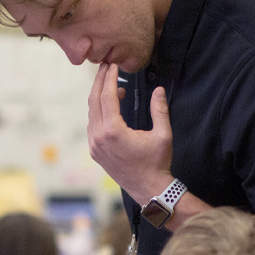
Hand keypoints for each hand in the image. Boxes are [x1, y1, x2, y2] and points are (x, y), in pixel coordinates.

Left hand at [87, 63, 173, 205]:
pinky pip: (92, 125)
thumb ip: (160, 110)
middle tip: (105, 67)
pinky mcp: (95, 152)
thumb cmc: (157, 163)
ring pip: (91, 113)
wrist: (149, 189)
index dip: (109, 78)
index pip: (107, 96)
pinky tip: (111, 107)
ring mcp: (94, 146)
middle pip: (94, 101)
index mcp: (113, 131)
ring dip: (100, 97)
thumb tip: (158, 90)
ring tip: (114, 86)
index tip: (112, 65)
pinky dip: (99, 112)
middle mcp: (99, 138)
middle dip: (99, 82)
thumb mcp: (163, 135)